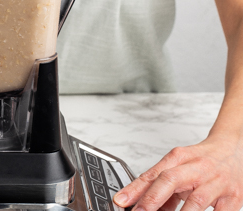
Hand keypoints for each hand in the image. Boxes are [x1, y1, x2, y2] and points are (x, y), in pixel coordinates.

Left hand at [113, 133, 242, 209]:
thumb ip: (162, 186)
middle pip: (170, 180)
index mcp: (178, 157)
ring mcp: (216, 182)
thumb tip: (142, 205)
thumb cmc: (201, 159)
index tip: (121, 201)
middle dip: (151, 200)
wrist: (232, 148)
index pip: (153, 173)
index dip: (135, 189)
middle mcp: (196, 167)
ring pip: (195, 201)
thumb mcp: (179, 166)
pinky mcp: (233, 197)